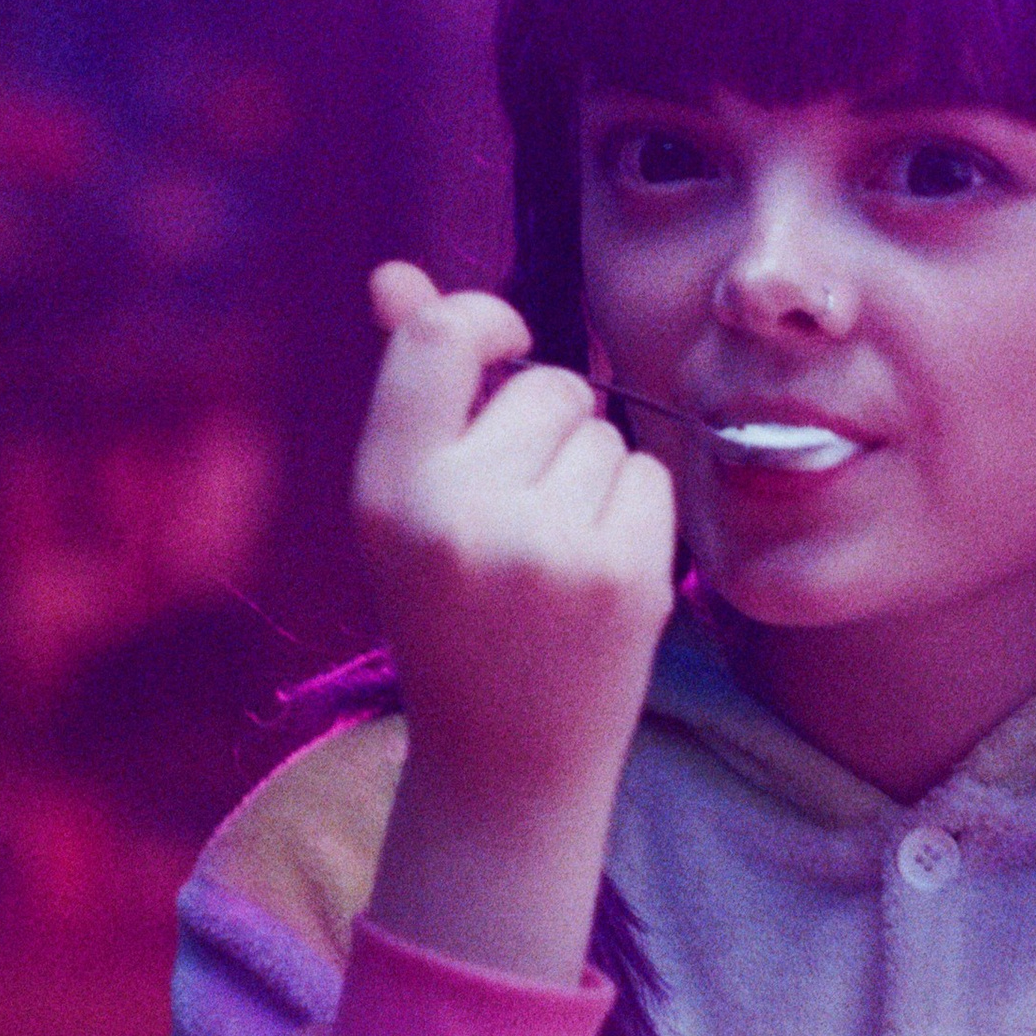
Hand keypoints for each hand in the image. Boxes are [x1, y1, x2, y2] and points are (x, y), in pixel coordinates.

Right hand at [353, 264, 675, 831]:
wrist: (505, 761)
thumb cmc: (453, 614)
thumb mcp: (407, 508)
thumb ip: (411, 388)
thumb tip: (395, 274)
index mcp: (386, 490)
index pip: (439, 338)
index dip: (485, 317)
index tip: (506, 348)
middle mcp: (457, 514)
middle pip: (549, 384)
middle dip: (550, 427)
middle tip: (521, 515)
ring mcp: (543, 548)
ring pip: (604, 432)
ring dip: (593, 476)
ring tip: (554, 556)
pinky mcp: (621, 577)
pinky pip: (649, 477)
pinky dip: (636, 513)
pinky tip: (600, 574)